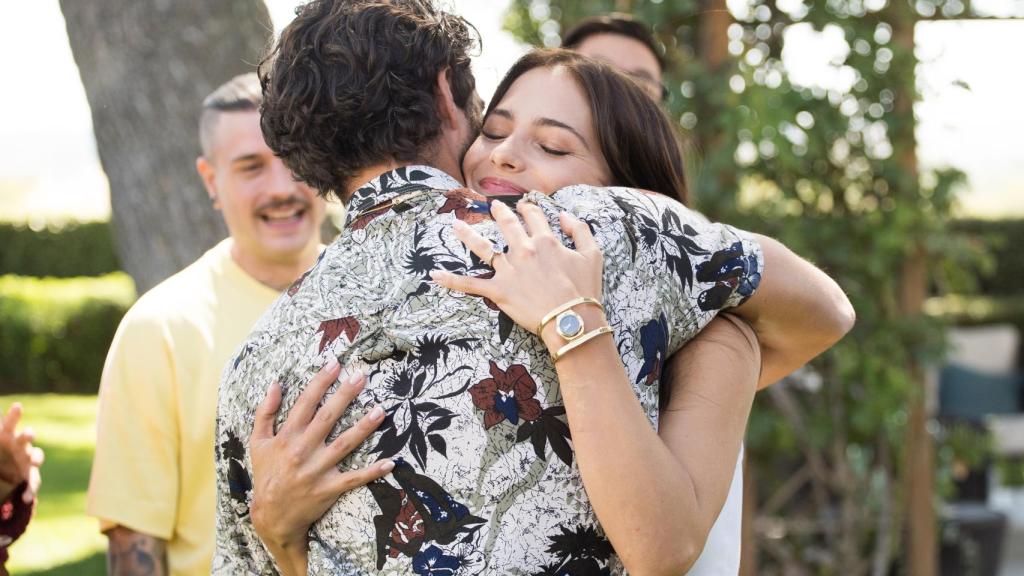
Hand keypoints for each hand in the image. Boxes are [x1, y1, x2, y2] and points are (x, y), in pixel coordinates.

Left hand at [0, 403, 43, 503]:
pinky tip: (25, 498)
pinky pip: (33, 482)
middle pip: (27, 437)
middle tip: (28, 434)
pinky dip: (30, 490)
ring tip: (33, 464)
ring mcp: (28, 460)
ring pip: (36, 457)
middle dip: (28, 435)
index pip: (10, 424)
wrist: (3, 471)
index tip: (17, 406)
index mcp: (7, 436)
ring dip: (36, 459)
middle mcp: (21, 445)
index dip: (14, 416)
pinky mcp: (30, 476)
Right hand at [249, 358, 392, 568]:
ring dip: (363, 427)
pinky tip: (390, 462)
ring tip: (380, 410)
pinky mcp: (329, 488)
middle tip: (361, 376)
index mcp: (287, 437)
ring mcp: (317, 470)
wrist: (272, 515)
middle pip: (327, 418)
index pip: (305, 403)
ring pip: (344, 445)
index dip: (320, 382)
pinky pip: (354, 479)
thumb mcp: (257, 442)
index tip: (335, 364)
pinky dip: (372, 472)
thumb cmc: (267, 474)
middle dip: (345, 395)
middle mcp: (302, 451)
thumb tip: (275, 384)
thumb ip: (265, 412)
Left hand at [431, 200, 604, 339]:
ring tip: (455, 225)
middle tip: (493, 206)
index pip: (534, 217)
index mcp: (546, 240)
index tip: (524, 205)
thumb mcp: (593, 255)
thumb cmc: (585, 290)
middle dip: (499, 213)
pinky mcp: (498, 290)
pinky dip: (451, 281)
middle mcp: (524, 250)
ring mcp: (509, 270)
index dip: (528, 209)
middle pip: (507, 225)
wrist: (572, 320)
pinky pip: (470, 284)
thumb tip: (565, 215)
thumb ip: (581, 231)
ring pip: (482, 248)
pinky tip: (434, 275)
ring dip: (467, 235)